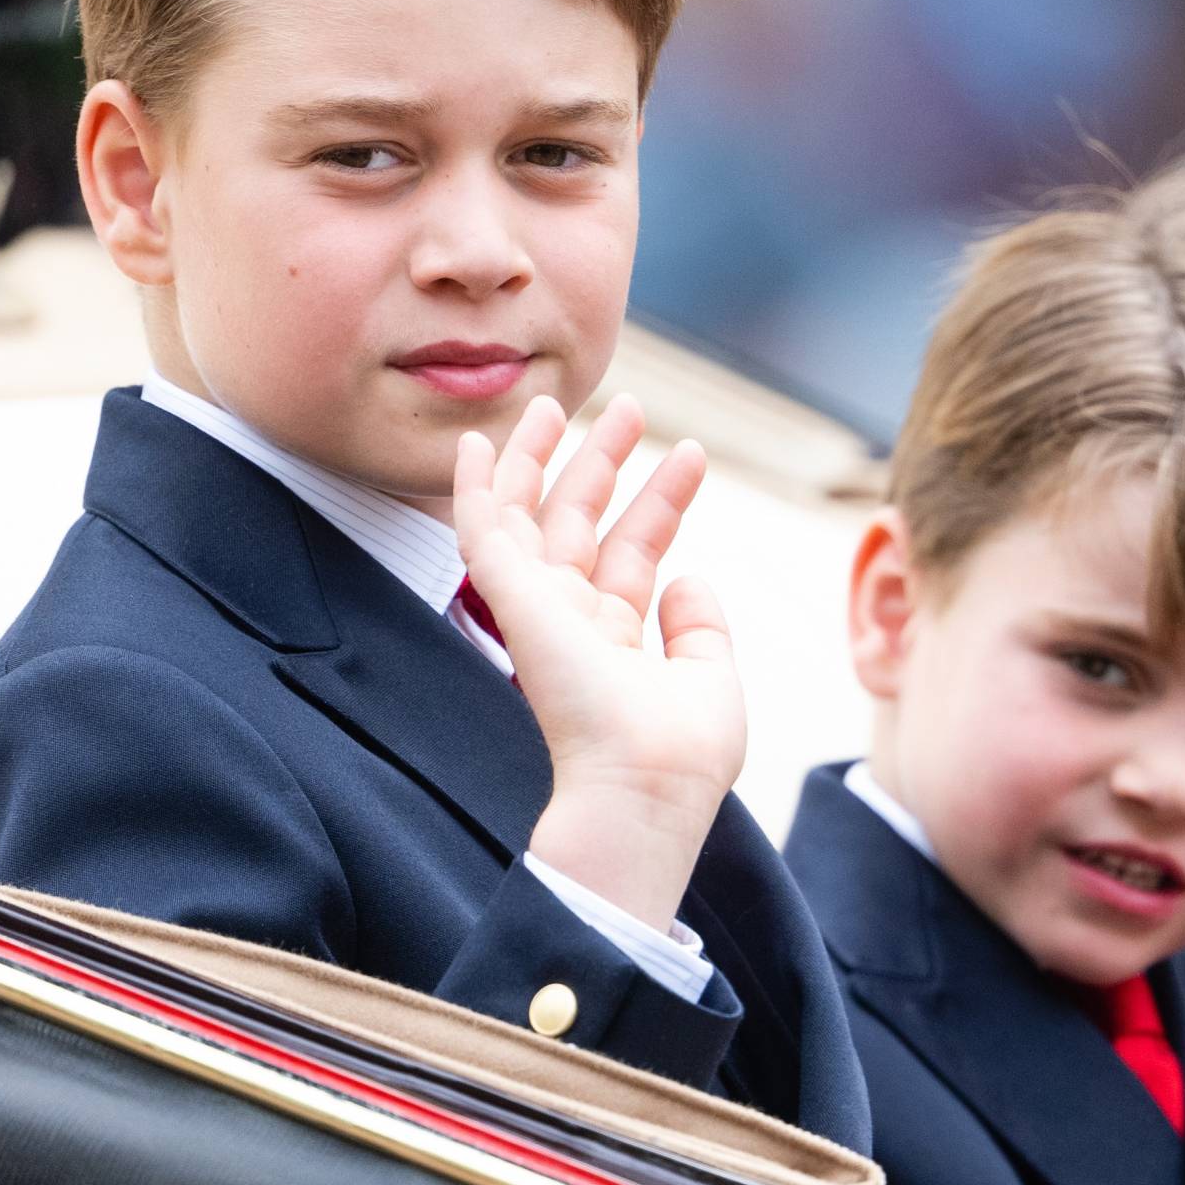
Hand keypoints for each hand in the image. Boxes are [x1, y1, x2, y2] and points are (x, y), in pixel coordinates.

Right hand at [454, 391, 745, 932]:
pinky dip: (473, 486)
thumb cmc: (683, 754)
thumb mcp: (711, 679)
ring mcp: (539, 610)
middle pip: (580, 524)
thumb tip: (689, 576)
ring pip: (529, 516)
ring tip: (563, 399)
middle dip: (602, 461)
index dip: (662, 499)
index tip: (691, 452)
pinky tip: (473, 443)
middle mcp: (572, 623)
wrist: (645, 785)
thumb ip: (700, 628)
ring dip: (544, 456)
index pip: (635, 552)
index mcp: (616, 643)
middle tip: (626, 405)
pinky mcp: (512, 599)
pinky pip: (480, 531)